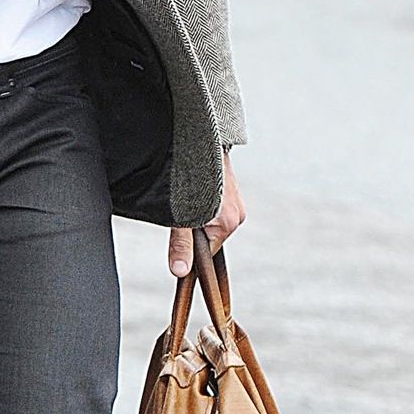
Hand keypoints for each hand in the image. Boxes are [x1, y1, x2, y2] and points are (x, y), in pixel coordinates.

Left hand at [168, 152, 244, 276]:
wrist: (199, 142)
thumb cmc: (190, 178)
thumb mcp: (180, 216)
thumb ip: (181, 244)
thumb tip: (180, 271)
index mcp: (230, 223)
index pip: (208, 252)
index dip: (191, 251)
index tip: (176, 242)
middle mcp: (237, 213)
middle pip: (209, 235)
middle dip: (192, 229)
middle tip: (177, 213)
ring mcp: (235, 200)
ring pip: (209, 218)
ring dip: (194, 213)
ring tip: (184, 198)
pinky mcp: (228, 188)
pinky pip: (212, 204)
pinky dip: (199, 202)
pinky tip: (191, 190)